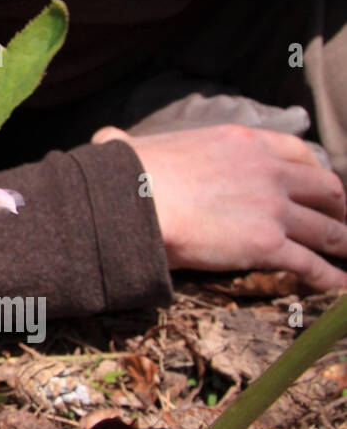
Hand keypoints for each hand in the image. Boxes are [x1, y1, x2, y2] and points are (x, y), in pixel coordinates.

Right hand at [91, 123, 346, 290]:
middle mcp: (268, 171)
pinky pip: (312, 264)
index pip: (298, 152)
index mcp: (242, 142)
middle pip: (324, 189)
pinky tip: (340, 289)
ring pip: (328, 229)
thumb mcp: (133, 145)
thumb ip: (129, 142)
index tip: (319, 186)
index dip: (315, 171)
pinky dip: (332, 279)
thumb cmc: (126, 174)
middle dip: (338, 208)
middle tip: (342, 222)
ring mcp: (272, 208)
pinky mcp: (268, 245)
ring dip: (345, 244)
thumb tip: (105, 138)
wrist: (131, 201)